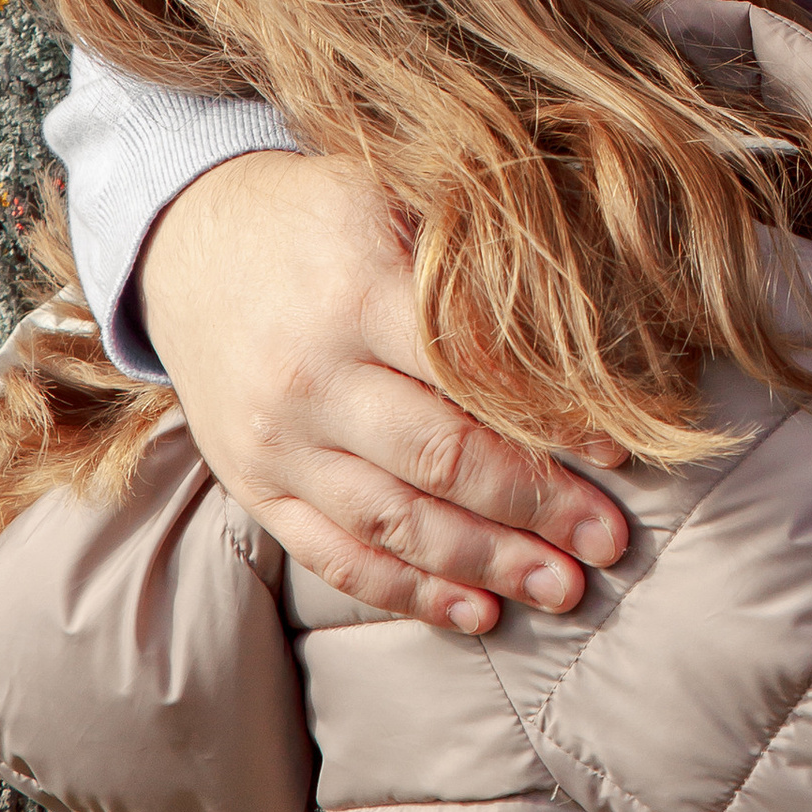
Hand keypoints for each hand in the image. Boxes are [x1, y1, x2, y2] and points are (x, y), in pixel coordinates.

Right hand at [139, 151, 626, 632]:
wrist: (189, 245)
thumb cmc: (320, 217)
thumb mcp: (393, 198)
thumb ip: (472, 263)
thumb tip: (587, 323)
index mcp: (359, 292)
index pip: (474, 370)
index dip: (552, 416)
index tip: (621, 453)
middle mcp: (313, 376)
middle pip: (441, 458)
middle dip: (535, 507)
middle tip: (609, 541)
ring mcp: (278, 442)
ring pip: (394, 522)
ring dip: (485, 564)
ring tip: (562, 590)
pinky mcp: (255, 487)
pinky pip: (335, 557)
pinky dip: (408, 592)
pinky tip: (477, 613)